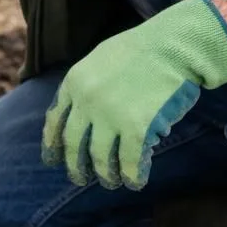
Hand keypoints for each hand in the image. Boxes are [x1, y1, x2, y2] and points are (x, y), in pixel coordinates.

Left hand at [41, 0, 226, 188]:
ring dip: (104, 174)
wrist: (174, 45)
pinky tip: (135, 182)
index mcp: (74, 81)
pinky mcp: (135, 128)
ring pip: (99, 156)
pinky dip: (132, 175)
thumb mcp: (101, 58)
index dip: (52, 142)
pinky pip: (129, 160)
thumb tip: (83, 111)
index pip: (55, 119)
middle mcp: (86, 101)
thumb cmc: (143, 48)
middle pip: (73, 143)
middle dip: (74, 165)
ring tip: (110, 182)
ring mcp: (110, 116)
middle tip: (79, 178)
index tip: (53, 158)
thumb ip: (87, 84)